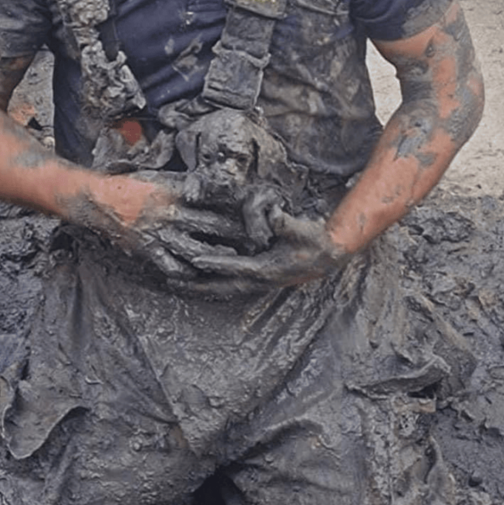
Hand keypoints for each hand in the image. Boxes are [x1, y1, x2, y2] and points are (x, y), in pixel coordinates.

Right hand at [77, 175, 250, 279]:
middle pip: (212, 226)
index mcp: (176, 192)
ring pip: (197, 250)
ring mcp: (160, 235)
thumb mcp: (160, 177)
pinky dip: (188, 273)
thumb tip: (212, 187)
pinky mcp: (149, 251)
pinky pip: (173, 267)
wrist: (99, 201)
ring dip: (218, 257)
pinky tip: (201, 275)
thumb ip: (186, 184)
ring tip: (234, 261)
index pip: (214, 199)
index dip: (236, 207)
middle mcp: (171, 214)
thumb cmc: (132, 186)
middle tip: (256, 242)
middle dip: (236, 234)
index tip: (254, 213)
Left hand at [186, 205, 351, 291]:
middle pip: (223, 286)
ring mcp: (259, 283)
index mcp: (268, 269)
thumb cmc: (315, 240)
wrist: (329, 256)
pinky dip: (213, 285)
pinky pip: (230, 285)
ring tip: (178, 286)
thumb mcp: (302, 229)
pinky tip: (199, 283)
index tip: (195, 261)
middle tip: (173, 283)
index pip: (236, 266)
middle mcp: (261, 280)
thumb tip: (274, 215)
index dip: (215, 263)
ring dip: (202, 288)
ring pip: (224, 289)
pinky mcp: (259, 280)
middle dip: (198, 286)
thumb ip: (286, 223)